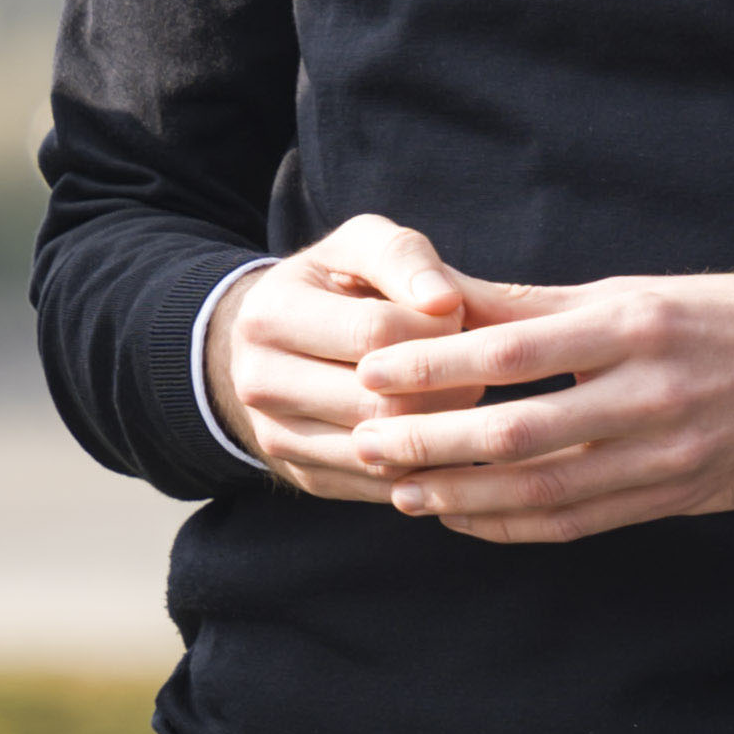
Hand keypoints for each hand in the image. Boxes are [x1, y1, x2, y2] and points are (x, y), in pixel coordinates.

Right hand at [213, 216, 486, 487]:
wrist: (278, 344)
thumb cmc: (336, 286)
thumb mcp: (361, 246)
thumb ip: (406, 259)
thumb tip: (446, 302)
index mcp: (270, 314)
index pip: (375, 331)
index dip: (436, 326)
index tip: (457, 315)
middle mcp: (259, 381)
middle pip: (380, 401)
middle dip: (447, 386)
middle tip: (474, 368)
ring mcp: (276, 437)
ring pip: (384, 453)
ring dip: (442, 430)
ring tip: (459, 397)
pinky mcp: (305, 477)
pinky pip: (382, 486)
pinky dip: (427, 466)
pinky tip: (446, 434)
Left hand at [334, 266, 733, 544]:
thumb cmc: (726, 319)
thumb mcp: (639, 292)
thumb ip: (541, 306)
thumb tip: (443, 297)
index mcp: (634, 325)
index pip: (513, 351)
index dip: (434, 368)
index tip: (369, 374)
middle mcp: (650, 392)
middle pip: (517, 430)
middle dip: (430, 442)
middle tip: (363, 444)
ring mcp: (667, 454)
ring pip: (544, 490)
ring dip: (462, 496)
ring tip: (401, 491)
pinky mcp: (676, 498)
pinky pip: (579, 523)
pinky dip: (513, 526)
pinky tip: (465, 518)